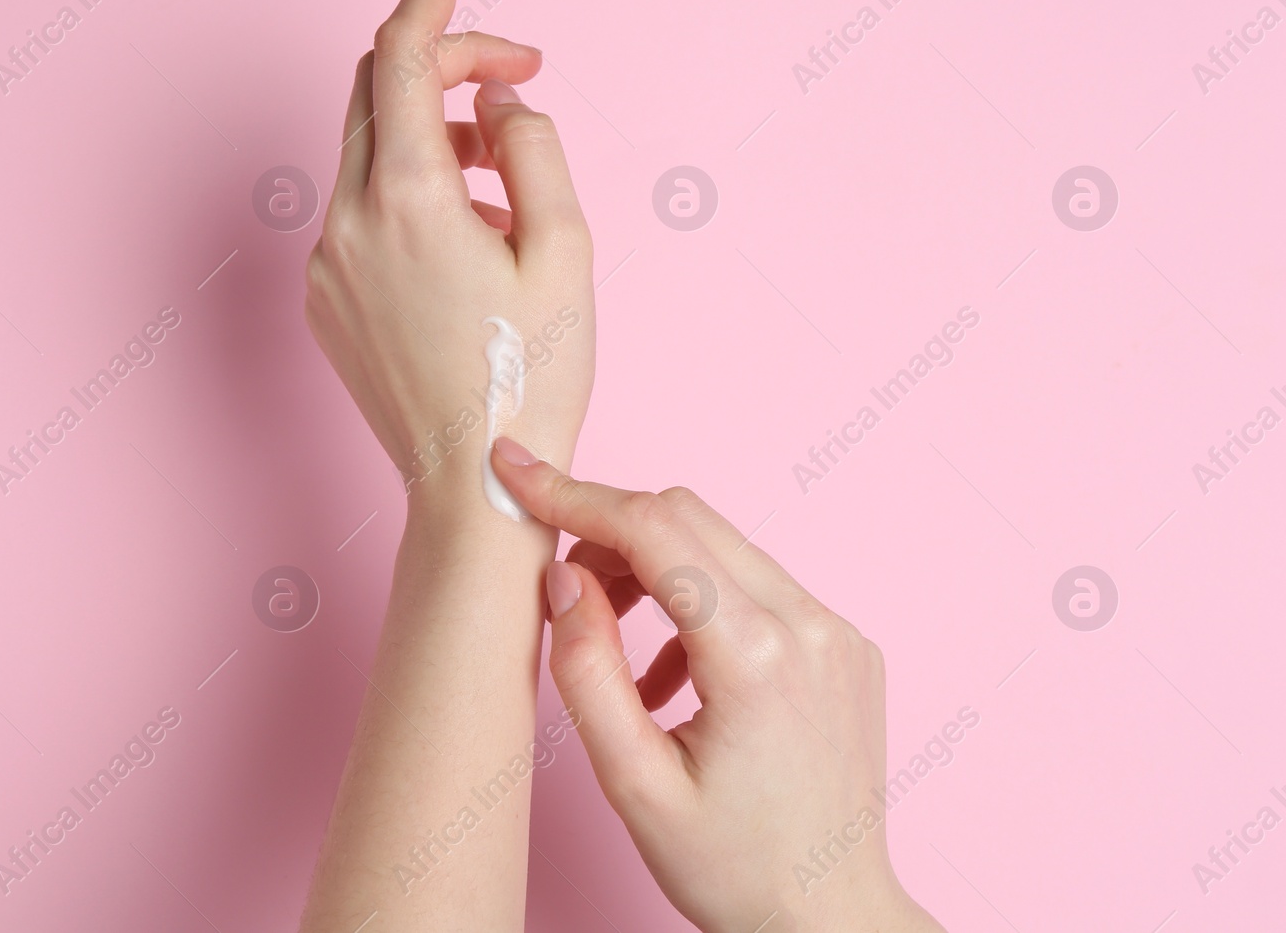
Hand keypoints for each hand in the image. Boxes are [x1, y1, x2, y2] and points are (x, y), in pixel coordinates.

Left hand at [306, 0, 594, 518]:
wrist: (473, 489)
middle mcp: (347, 220)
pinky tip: (465, 239)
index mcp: (407, 198)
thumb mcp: (567, 252)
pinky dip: (411, 190)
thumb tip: (500, 104)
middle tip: (520, 77)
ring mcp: (326, 263)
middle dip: (448, 61)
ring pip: (369, 149)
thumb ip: (533, 149)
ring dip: (436, 132)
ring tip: (506, 182)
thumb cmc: (532, 381)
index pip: (407, 49)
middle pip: (378, 87)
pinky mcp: (324, 299)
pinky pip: (361, 209)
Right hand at [489, 438, 946, 932]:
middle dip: (610, 532)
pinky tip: (674, 676)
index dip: (574, 494)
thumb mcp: (633, 784)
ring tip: (618, 651)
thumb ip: (587, 671)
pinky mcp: (845, 643)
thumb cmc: (733, 867)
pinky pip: (756, 584)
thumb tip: (563, 576)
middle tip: (563, 588)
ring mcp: (837, 630)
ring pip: (722, 545)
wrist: (832, 917)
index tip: (514, 470)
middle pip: (688, 519)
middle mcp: (810, 625)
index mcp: (758, 659)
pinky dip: (700, 601)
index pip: (654, 532)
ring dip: (654, 570)